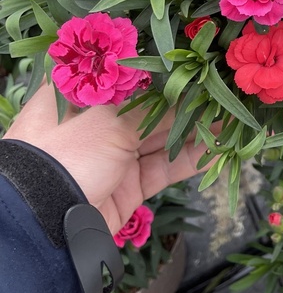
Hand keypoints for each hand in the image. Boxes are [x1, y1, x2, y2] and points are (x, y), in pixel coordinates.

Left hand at [6, 81, 209, 233]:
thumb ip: (153, 105)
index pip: (123, 73)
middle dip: (186, 101)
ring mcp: (110, 156)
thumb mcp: (108, 120)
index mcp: (77, 95)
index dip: (159, 68)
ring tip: (231, 118)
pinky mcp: (126, 187)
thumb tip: (189, 90)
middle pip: (148, 106)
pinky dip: (190, 159)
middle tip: (223, 92)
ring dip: (195, 129)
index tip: (194, 61)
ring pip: (160, 138)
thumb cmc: (63, 158)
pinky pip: (164, 168)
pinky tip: (218, 148)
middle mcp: (93, 123)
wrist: (41, 230)